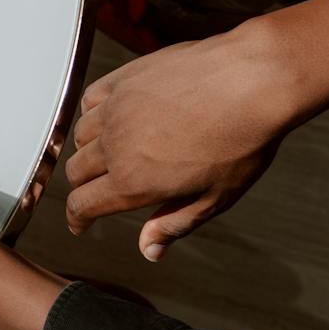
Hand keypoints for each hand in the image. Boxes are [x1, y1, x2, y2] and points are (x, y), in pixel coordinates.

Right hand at [64, 0, 328, 259]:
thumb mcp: (214, 197)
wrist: (252, 81)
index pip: (82, 204)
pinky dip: (94, 113)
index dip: (76, 219)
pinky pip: (91, 98)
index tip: (80, 223)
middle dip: (83, 187)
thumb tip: (149, 251)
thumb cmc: (242, 140)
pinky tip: (111, 116)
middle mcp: (115, 144)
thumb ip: (175, 223)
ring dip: (88, 150)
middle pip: (75, 171)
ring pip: (80, 135)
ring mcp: (116, 107)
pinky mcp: (124, 78)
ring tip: (107, 154)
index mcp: (133, 181)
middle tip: (98, 191)